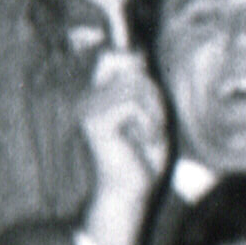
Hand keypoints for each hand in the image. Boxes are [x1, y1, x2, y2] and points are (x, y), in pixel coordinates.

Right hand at [73, 45, 171, 244]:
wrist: (131, 196)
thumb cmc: (143, 160)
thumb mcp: (150, 114)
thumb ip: (142, 86)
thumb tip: (137, 54)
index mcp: (100, 95)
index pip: (111, 56)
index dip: (127, 48)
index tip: (139, 54)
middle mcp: (90, 98)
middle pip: (125, 62)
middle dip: (149, 86)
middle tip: (155, 117)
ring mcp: (90, 109)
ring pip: (134, 83)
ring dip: (155, 108)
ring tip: (152, 132)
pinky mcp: (96, 122)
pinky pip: (132, 103)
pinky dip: (149, 121)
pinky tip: (147, 140)